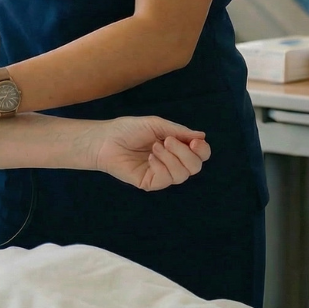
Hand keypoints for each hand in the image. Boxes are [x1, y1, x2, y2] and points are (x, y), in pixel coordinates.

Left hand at [88, 116, 210, 190]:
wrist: (105, 139)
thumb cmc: (128, 130)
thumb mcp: (156, 125)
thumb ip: (178, 131)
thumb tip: (202, 136)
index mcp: (176, 148)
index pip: (200, 155)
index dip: (202, 150)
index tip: (194, 142)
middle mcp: (172, 163)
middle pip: (195, 167)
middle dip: (185, 153)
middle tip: (167, 140)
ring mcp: (161, 174)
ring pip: (182, 175)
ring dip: (171, 158)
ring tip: (154, 146)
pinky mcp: (150, 183)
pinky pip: (166, 179)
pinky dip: (161, 166)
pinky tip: (149, 157)